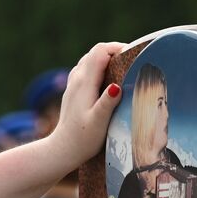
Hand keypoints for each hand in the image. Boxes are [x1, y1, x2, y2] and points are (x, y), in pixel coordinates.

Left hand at [46, 41, 126, 168]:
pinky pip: (86, 70)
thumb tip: (117, 86)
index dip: (117, 47)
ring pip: (89, 60)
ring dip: (106, 59)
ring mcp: (73, 84)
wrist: (63, 150)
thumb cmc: (83, 139)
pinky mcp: (73, 92)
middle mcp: (77, 79)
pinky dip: (98, 68)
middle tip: (132, 60)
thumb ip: (107, 103)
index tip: (134, 54)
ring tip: (123, 68)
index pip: (100, 51)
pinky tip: (108, 80)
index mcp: (84, 83)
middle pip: (95, 52)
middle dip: (114, 51)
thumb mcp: (98, 122)